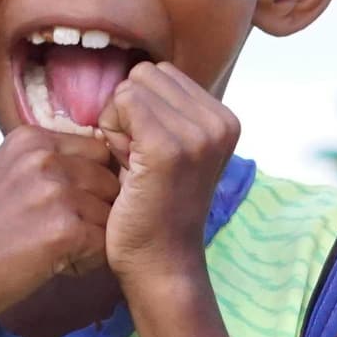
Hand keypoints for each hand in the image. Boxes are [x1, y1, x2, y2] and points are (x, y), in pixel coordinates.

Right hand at [0, 125, 117, 324]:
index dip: (92, 182)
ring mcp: (56, 192)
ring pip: (110, 215)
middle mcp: (45, 157)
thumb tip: (97, 167)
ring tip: (56, 252)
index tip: (68, 206)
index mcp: (30, 139)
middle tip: (63, 234)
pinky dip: (87, 262)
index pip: (96, 150)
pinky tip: (58, 267)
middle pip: (108, 181)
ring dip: (92, 238)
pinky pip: (103, 244)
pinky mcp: (65, 230)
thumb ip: (45, 164)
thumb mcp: (4, 175)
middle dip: (96, 209)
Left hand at [94, 63, 239, 291]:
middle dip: (129, 111)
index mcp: (225, 119)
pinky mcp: (169, 147)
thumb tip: (135, 72)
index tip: (148, 153)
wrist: (161, 264)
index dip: (142, 109)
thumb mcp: (174, 149)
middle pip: (146, 74)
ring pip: (131, 86)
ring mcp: (198, 134)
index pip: (161, 73)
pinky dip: (111, 132)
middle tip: (137, 159)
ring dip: (118, 122)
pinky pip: (122, 103)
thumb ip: (166, 112)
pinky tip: (125, 168)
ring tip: (133, 164)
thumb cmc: (155, 209)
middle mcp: (220, 122)